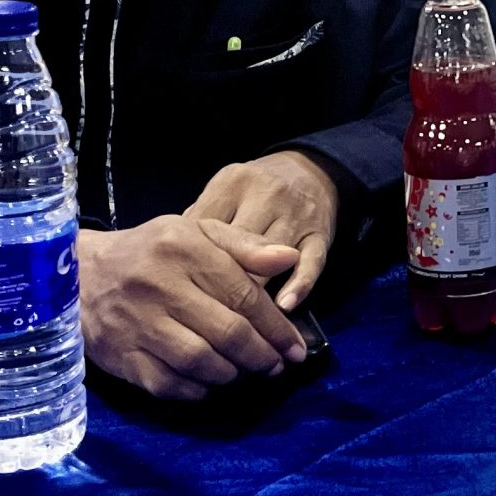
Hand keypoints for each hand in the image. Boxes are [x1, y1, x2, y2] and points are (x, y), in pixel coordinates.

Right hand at [80, 215, 307, 399]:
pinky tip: (208, 383)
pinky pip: (167, 383)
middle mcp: (160, 286)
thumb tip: (289, 258)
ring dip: (231, 374)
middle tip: (275, 366)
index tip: (294, 348)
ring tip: (243, 372)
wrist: (78, 274)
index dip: (276, 327)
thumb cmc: (150, 251)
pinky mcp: (120, 355)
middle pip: (227, 332)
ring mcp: (137, 323)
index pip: (244, 295)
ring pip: (200, 361)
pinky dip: (195, 389)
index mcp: (184, 249)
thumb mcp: (197, 233)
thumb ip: (245, 246)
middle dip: (260, 356)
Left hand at [188, 150, 338, 310]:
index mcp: (232, 184)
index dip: (191, 262)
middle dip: (221, 285)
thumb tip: (174, 260)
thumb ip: (199, 221)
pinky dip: (298, 286)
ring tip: (241, 324)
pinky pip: (311, 263)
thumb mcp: (223, 191)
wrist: (309, 171)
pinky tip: (284, 306)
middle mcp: (265, 196)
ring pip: (272, 259)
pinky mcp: (320, 235)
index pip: (206, 227)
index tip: (179, 292)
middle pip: (238, 245)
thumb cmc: (255, 190)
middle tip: (204, 319)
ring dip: (256, 294)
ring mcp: (296, 216)